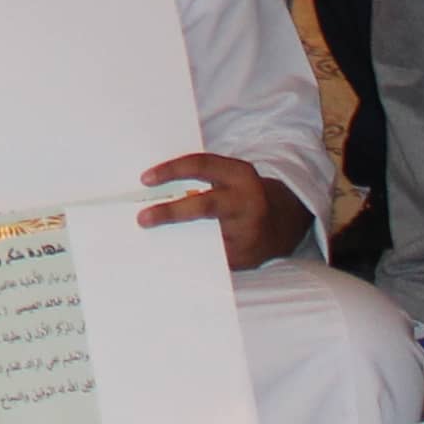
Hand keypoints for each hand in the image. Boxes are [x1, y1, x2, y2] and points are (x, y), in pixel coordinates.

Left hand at [137, 152, 310, 271]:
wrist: (281, 223)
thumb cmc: (240, 196)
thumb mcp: (228, 179)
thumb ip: (200, 181)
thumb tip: (153, 191)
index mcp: (239, 175)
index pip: (201, 165)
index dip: (171, 171)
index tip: (145, 179)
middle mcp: (246, 201)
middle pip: (204, 205)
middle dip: (170, 212)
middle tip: (142, 218)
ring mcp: (248, 231)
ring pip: (206, 237)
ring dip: (176, 239)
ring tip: (150, 241)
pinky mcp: (245, 256)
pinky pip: (210, 258)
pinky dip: (189, 257)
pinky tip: (169, 258)